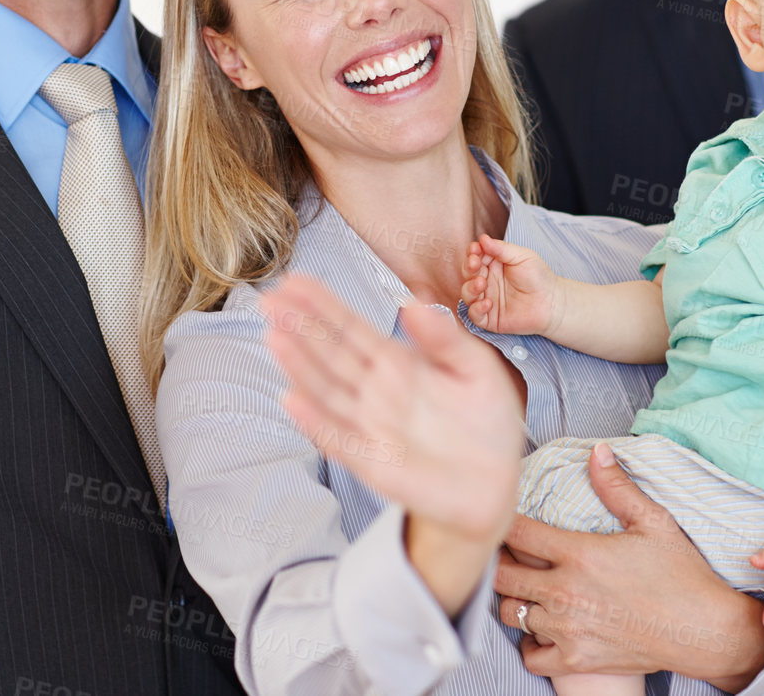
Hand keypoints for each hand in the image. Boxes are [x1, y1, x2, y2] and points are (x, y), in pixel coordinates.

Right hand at [262, 274, 521, 543]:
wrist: (494, 484)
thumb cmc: (483, 423)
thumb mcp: (476, 369)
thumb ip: (446, 339)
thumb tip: (414, 302)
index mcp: (396, 363)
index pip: (351, 329)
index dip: (321, 305)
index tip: (293, 280)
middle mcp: (375, 393)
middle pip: (330, 354)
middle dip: (299, 327)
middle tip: (269, 298)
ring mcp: (371, 428)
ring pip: (328, 392)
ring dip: (300, 366)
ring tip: (275, 336)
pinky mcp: (376, 465)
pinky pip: (341, 441)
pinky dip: (317, 423)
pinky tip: (293, 400)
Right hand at [461, 233, 562, 336]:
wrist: (552, 302)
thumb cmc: (538, 276)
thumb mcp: (521, 256)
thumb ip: (501, 248)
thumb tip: (482, 238)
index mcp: (492, 265)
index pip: (475, 257)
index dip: (472, 253)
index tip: (474, 249)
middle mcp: (487, 282)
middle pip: (468, 274)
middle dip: (468, 268)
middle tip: (475, 264)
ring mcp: (486, 299)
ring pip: (467, 294)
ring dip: (470, 287)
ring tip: (481, 283)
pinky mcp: (489, 318)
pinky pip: (474, 315)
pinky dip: (476, 309)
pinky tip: (487, 303)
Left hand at [496, 443, 763, 690]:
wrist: (705, 632)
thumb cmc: (682, 575)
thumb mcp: (654, 522)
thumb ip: (617, 487)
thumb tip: (597, 450)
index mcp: (580, 554)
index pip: (515, 532)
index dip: (502, 523)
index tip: (503, 520)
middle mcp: (566, 592)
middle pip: (501, 575)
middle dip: (499, 562)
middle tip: (509, 556)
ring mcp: (568, 629)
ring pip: (511, 613)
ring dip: (514, 599)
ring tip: (527, 589)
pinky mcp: (577, 659)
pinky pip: (531, 655)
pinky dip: (532, 642)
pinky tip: (545, 627)